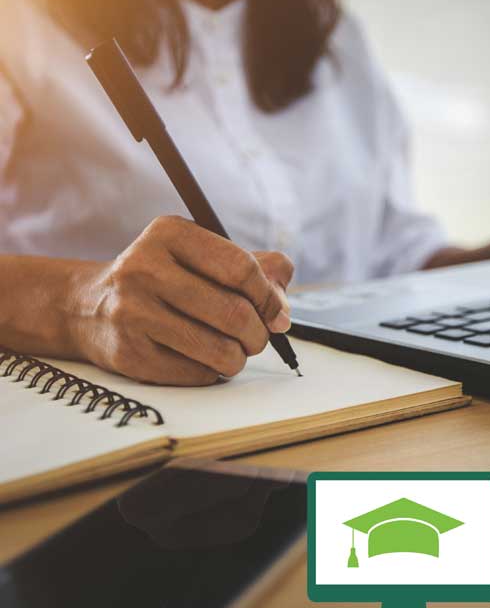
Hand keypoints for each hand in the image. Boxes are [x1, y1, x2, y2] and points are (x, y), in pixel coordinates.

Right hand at [69, 216, 293, 384]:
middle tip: (258, 337)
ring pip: (220, 350)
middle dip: (259, 333)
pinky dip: (212, 371)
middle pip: (234, 312)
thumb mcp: (203, 256)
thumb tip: (283, 310)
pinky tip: (202, 358)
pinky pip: (197, 373)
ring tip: (235, 350)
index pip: (241, 268)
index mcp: (169, 234)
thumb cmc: (166, 278)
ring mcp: (132, 312)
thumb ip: (257, 269)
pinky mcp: (129, 353)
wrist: (89, 307)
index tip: (277, 313)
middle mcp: (144, 268)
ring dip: (240, 357)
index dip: (269, 296)